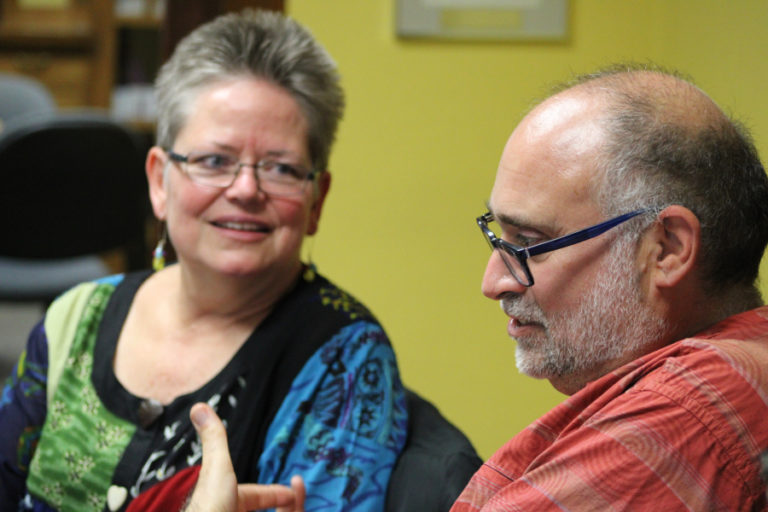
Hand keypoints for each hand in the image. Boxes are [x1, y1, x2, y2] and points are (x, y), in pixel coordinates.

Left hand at [185, 402, 305, 511]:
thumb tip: (198, 405)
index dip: (277, 493)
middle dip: (281, 507)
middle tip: (295, 502)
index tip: (294, 493)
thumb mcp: (218, 469)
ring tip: (294, 508)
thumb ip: (215, 440)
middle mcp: (227, 509)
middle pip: (256, 507)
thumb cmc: (212, 507)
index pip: (255, 495)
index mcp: (226, 499)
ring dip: (282, 511)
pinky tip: (287, 511)